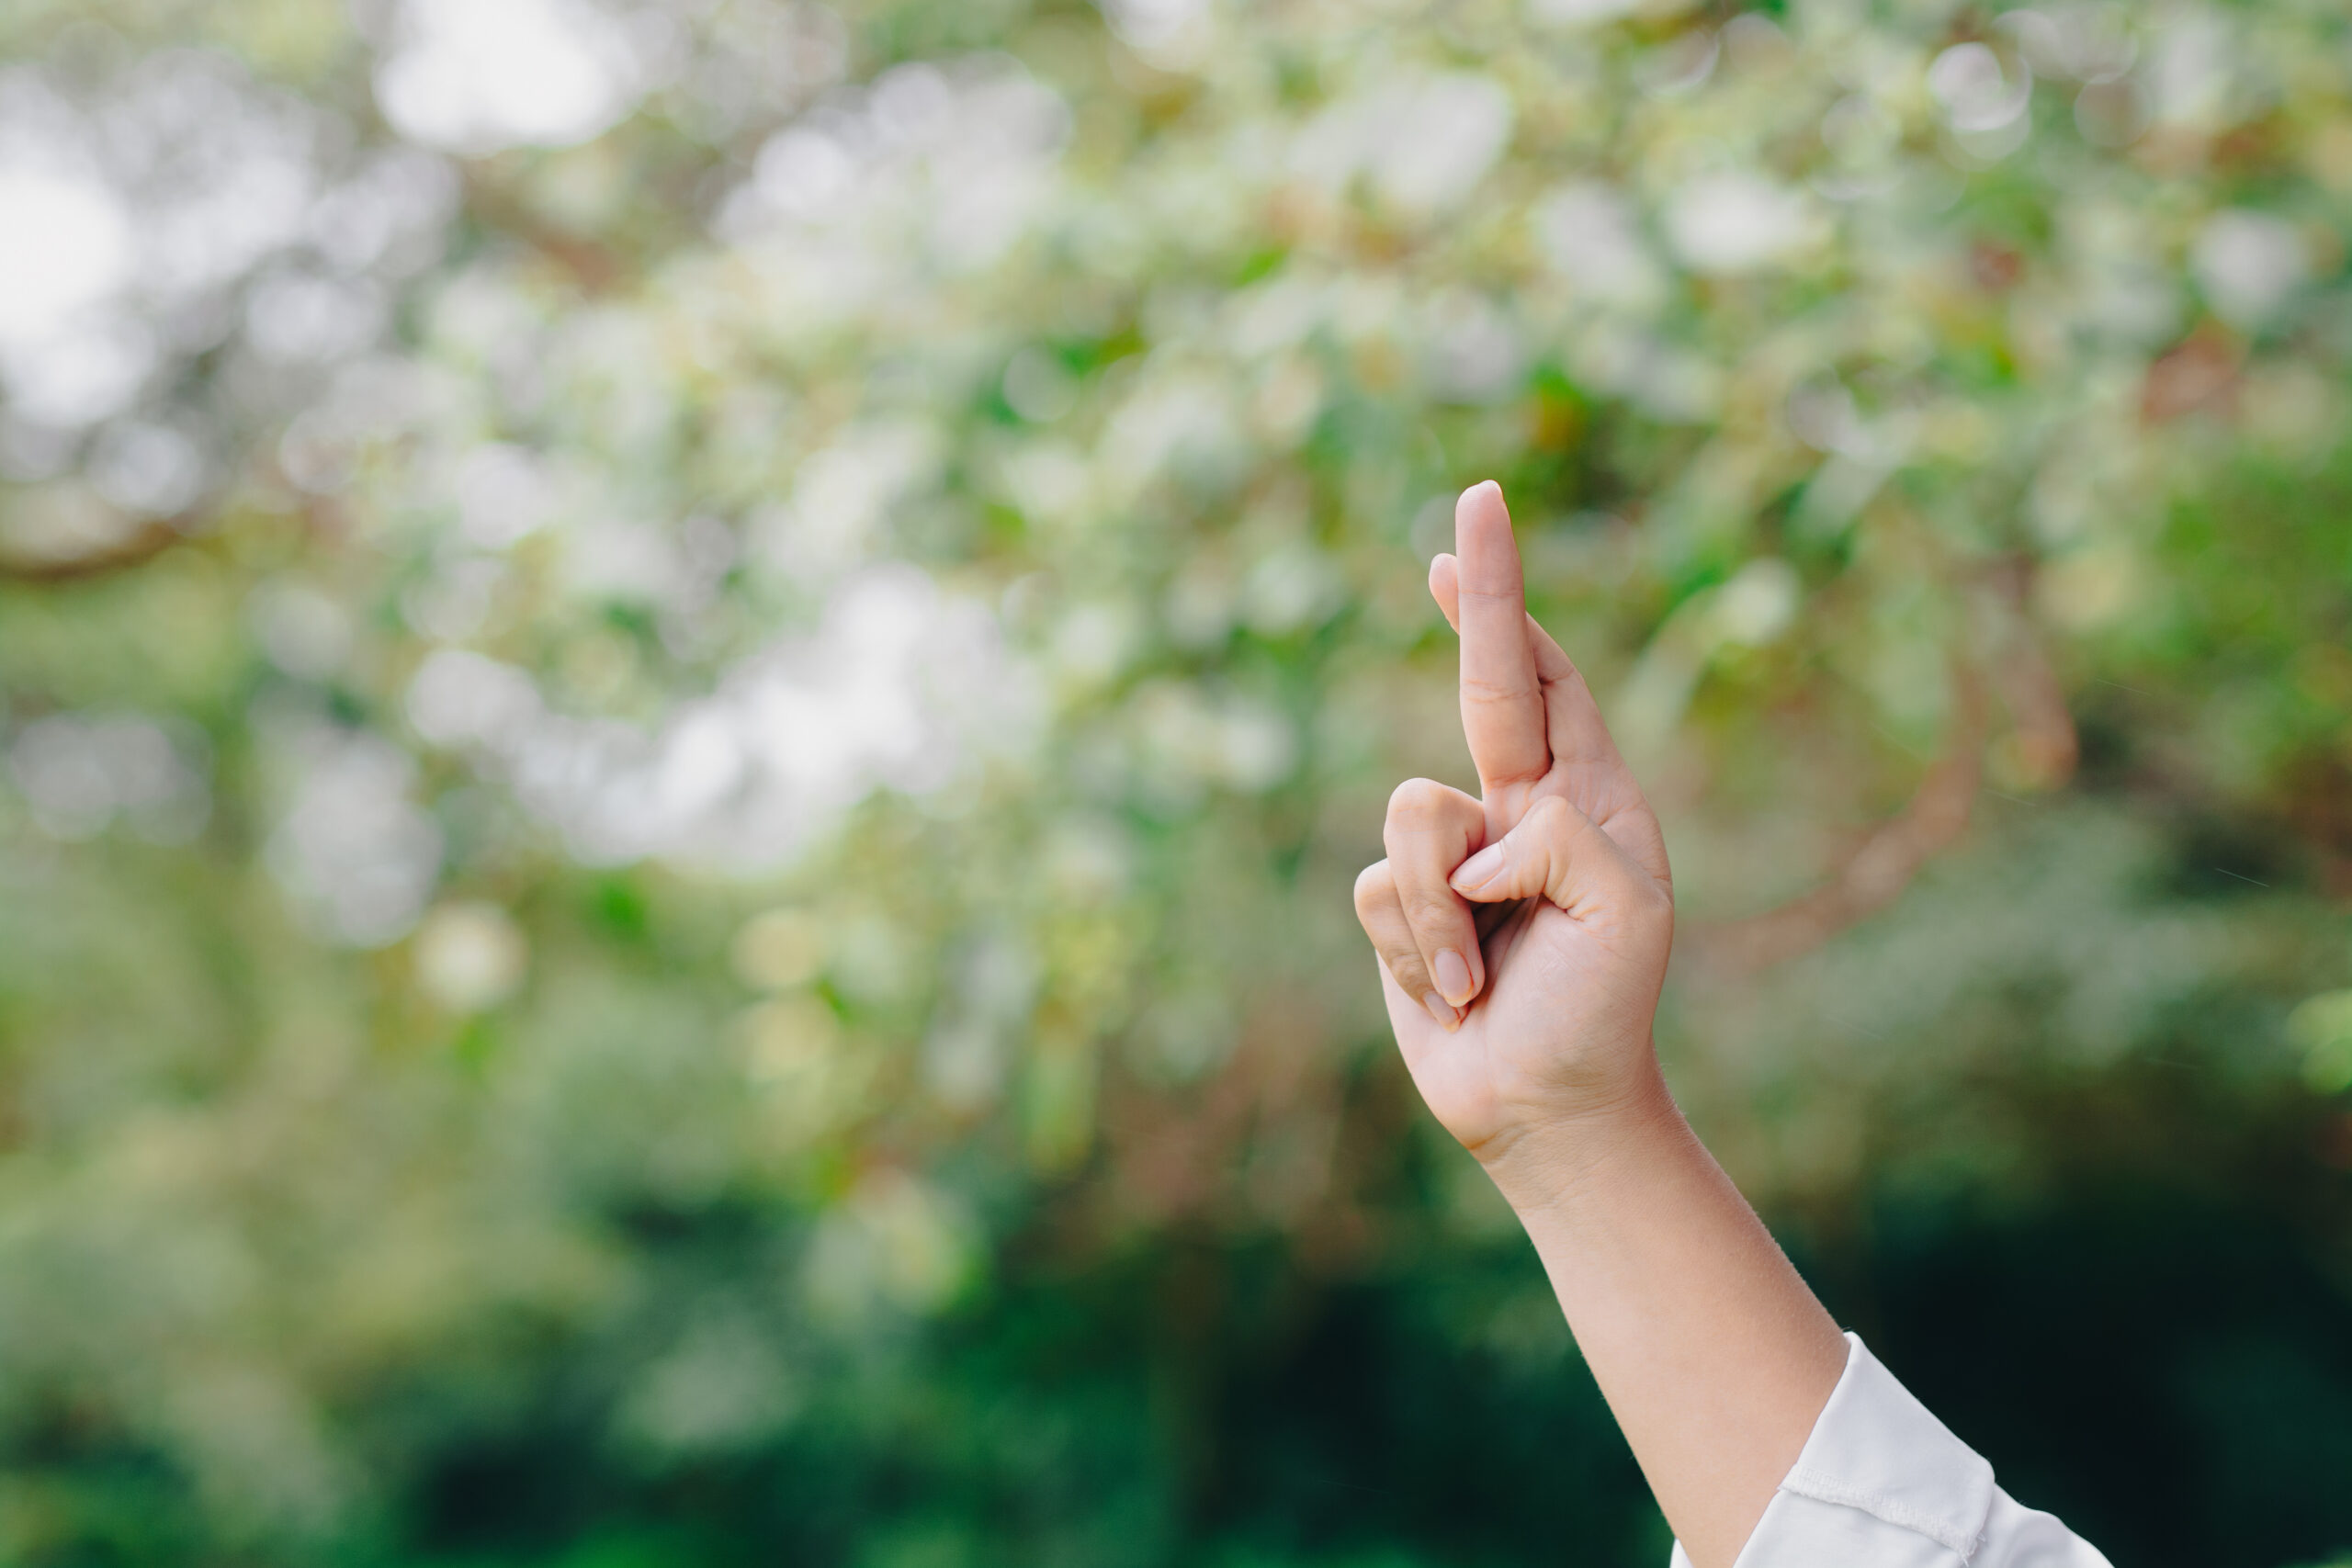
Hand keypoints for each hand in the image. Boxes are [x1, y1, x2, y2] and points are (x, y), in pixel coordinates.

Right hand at [1352, 482, 1674, 1186]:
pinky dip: (1416, 947)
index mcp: (1588, 797)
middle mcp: (1518, 810)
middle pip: (1479, 685)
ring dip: (1441, 911)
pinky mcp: (1400, 908)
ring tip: (1482, 976)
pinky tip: (1452, 994)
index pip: (1544, 677)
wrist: (1546, 1109)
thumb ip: (1558, 836)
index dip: (1508, 602)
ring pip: (1410, 818)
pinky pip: (1376, 888)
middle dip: (1472, 599)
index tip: (1479, 518)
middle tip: (1465, 513)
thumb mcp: (1624, 912)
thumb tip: (1471, 832)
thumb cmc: (1603, 1009)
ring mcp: (1455, 857)